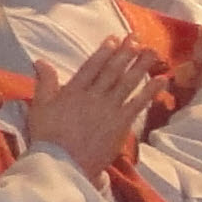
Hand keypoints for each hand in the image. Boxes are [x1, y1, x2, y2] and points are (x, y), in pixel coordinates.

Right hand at [24, 38, 165, 181]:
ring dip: (140, 66)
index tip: (114, 39)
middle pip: (112, 71)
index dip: (104, 52)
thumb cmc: (47, 136)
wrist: (62, 162)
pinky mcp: (121, 123)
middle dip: (125, 53)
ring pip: (127, 83)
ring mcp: (109, 109)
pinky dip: (151, 91)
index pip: (91, 66)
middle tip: (137, 38)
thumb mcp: (39, 107)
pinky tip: (161, 80)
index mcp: (73, 91)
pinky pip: (138, 104)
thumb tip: (40, 61)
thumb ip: (44, 82)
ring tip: (152, 52)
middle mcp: (94, 95)